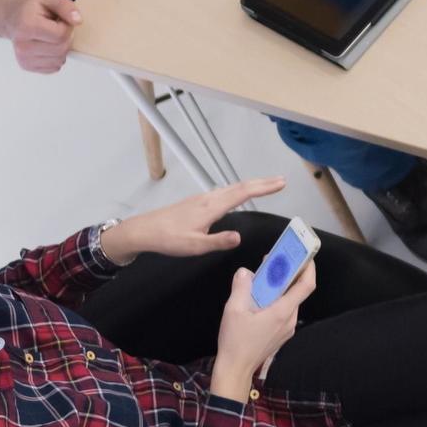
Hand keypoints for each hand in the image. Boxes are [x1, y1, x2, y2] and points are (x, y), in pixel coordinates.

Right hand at [3, 0, 81, 72]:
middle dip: (66, 38)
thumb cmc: (30, 8)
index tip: (59, 20)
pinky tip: (47, 45)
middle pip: (61, 49)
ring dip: (62, 48)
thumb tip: (78, 21)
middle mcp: (22, 45)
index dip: (67, 26)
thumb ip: (65, 6)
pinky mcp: (26, 66)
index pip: (61, 35)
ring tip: (51, 36)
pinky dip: (55, 57)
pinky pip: (54, 67)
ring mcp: (23, 58)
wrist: (11, 17)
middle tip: (56, 27)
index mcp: (27, 26)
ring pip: (59, 60)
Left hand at [101, 177, 288, 265]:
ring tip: (265, 184)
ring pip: (232, 188)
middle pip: (240, 186)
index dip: (264, 187)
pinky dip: (238, 189)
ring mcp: (202, 198)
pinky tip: (237, 193)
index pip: (243, 193)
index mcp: (212, 207)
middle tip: (281, 180)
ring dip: (251, 185)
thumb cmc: (170, 239)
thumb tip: (239, 237)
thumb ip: (218, 241)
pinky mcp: (197, 202)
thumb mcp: (195, 246)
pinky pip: (224, 191)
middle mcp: (209, 198)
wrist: (145, 230)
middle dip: (262, 182)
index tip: (281, 183)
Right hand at [208, 257, 316, 400]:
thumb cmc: (235, 341)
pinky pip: (283, 311)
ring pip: (290, 301)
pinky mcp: (281, 334)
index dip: (309, 267)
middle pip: (297, 292)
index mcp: (282, 312)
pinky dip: (276, 300)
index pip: (306, 285)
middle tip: (275, 261)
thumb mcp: (233, 310)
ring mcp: (287, 328)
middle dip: (289, 274)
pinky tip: (260, 297)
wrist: (235, 369)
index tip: (305, 254)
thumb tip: (245, 272)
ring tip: (264, 277)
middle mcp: (290, 319)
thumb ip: (241, 287)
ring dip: (281, 288)